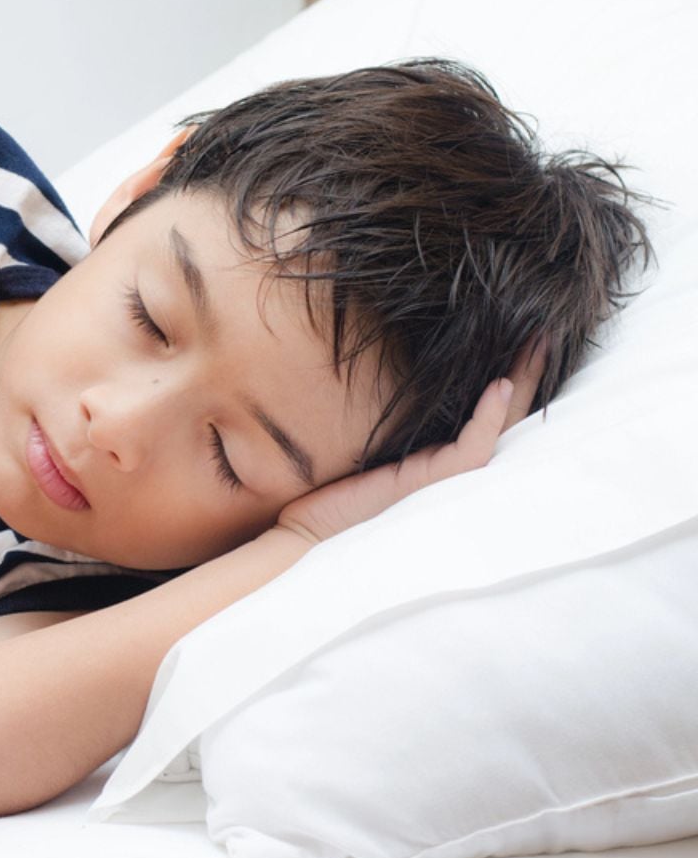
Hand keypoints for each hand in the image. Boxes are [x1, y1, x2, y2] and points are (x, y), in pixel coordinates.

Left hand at [277, 339, 546, 546]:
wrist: (308, 528)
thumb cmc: (334, 490)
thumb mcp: (369, 444)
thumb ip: (395, 418)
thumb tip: (395, 368)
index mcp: (443, 455)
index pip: (491, 411)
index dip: (512, 376)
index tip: (524, 334)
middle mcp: (454, 468)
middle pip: (507, 414)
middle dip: (529, 372)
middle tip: (549, 330)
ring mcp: (447, 477)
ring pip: (501, 427)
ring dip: (520, 383)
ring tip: (538, 343)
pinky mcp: (431, 483)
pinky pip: (472, 446)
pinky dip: (487, 415)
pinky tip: (499, 384)